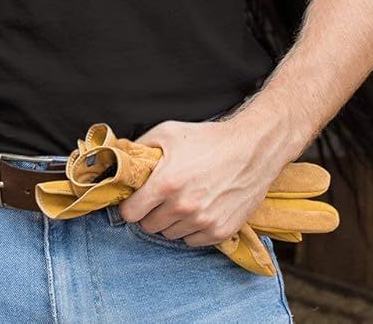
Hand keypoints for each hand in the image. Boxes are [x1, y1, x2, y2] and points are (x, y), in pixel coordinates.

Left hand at [116, 116, 287, 246]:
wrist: (252, 150)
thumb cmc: (208, 139)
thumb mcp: (168, 132)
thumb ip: (139, 147)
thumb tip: (120, 160)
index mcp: (166, 184)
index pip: (130, 213)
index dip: (129, 206)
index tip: (135, 200)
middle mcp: (183, 207)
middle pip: (149, 226)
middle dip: (150, 212)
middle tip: (160, 197)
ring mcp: (203, 222)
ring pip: (170, 234)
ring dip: (171, 221)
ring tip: (182, 200)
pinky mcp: (220, 231)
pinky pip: (192, 241)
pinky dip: (191, 229)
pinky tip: (198, 209)